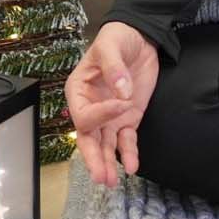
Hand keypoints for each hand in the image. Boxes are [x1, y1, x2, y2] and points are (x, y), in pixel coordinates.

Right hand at [67, 22, 160, 188]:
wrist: (139, 37)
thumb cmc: (117, 38)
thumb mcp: (111, 46)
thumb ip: (114, 67)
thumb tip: (121, 91)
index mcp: (78, 91)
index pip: (84, 114)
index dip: (101, 114)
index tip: (121, 104)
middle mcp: (91, 107)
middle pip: (88, 138)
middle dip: (94, 158)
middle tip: (100, 176)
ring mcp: (110, 116)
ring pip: (104, 145)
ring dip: (107, 162)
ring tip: (111, 181)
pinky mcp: (127, 118)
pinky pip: (126, 140)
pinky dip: (128, 153)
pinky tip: (131, 166)